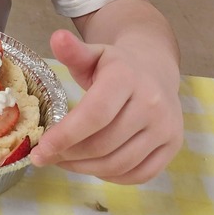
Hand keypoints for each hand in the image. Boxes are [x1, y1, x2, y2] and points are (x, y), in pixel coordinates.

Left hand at [30, 28, 182, 184]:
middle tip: (46, 157)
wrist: (154, 67)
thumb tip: (56, 37)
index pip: (94, 115)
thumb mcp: (92, 54)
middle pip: (103, 143)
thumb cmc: (114, 65)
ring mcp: (166, 127)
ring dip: (85, 168)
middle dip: (69, 155)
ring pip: (119, 163)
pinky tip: (92, 166)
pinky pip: (139, 174)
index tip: (40, 150)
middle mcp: (152, 103)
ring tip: (64, 161)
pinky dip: (111, 176)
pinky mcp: (173, 146)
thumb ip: (73, 51)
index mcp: (127, 78)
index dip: (65, 136)